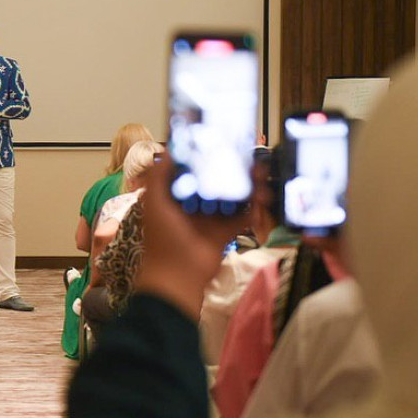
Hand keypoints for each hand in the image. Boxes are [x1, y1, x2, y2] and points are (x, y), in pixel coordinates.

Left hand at [136, 161, 248, 317]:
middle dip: (231, 169)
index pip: (190, 171)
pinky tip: (262, 197)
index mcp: (174, 196)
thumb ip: (159, 176)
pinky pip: (241, 217)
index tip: (221, 141)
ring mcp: (210, 218)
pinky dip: (253, 208)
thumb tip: (168, 151)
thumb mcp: (154, 203)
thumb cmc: (163, 238)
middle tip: (248, 155)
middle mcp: (192, 204)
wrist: (178, 277)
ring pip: (231, 196)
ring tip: (260, 175)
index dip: (204, 157)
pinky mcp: (225, 232)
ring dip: (246, 185)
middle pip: (214, 181)